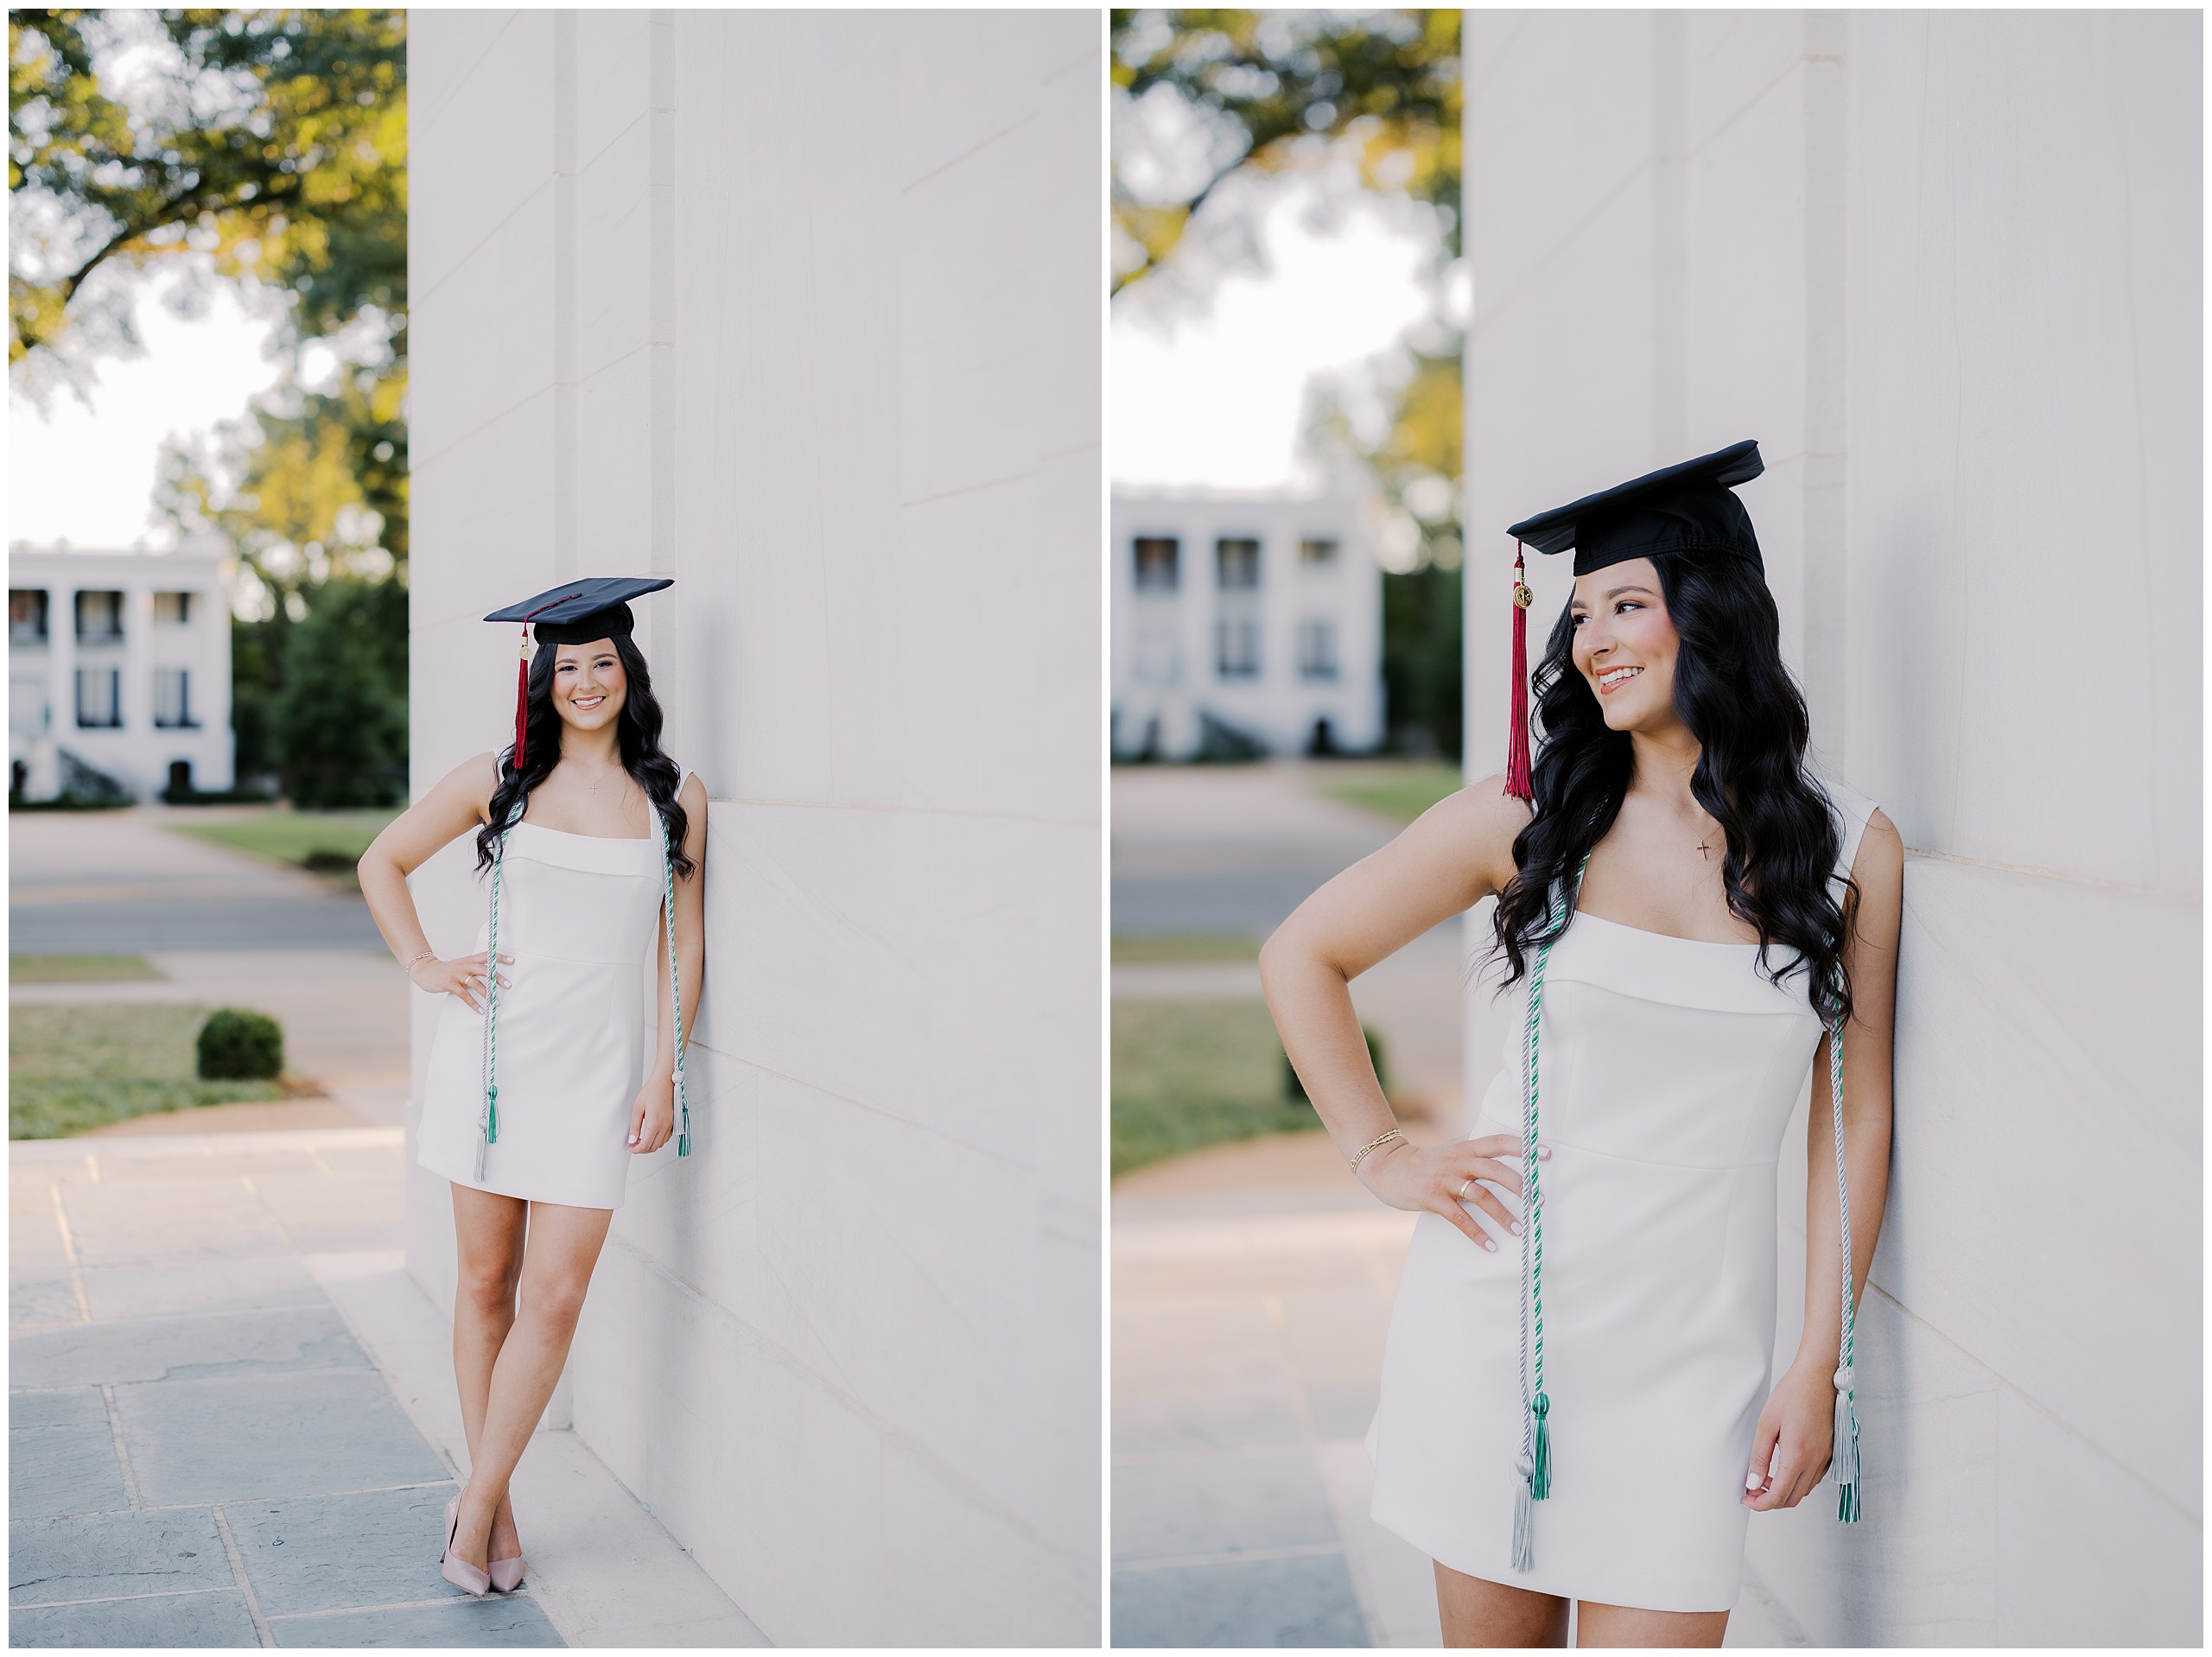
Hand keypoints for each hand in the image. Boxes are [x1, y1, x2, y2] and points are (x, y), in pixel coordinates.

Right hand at [410, 951, 511, 1011]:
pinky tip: (480, 1010)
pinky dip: (473, 1004)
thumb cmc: (446, 970)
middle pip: (484, 969)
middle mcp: (464, 966)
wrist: (425, 970)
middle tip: (509, 985)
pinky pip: (464, 995)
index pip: (486, 956)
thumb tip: (491, 975)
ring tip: (495, 1003)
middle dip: (496, 977)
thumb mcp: (461, 965)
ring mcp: (457, 975)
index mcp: (468, 960)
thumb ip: (473, 968)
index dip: (499, 957)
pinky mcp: (449, 984)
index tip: (512, 960)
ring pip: (475, 983)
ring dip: (487, 993)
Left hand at [627, 1073, 674, 1153]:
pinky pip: (666, 1138)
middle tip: (633, 1144)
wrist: (665, 1082)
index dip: (635, 1150)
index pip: (645, 1145)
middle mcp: (664, 1126)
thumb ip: (634, 1126)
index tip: (630, 1147)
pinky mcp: (674, 1122)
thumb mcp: (637, 1108)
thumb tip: (632, 1139)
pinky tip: (651, 1134)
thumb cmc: (652, 1091)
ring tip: (641, 1139)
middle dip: (641, 1149)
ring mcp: (671, 1125)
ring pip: (660, 1144)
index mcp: (655, 1123)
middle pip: (653, 1148)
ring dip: (650, 1145)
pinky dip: (658, 1140)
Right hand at [1357, 1132, 1550, 1252]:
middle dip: (1520, 1185)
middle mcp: (1459, 1161)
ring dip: (1502, 1215)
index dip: (1525, 1146)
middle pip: (1495, 1170)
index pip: (1500, 1141)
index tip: (1548, 1154)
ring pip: (1481, 1196)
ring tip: (1520, 1230)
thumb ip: (1474, 1146)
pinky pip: (1460, 1218)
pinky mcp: (1433, 1198)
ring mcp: (1445, 1179)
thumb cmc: (1425, 1160)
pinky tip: (1490, 1247)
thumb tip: (1500, 1141)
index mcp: (1466, 1147)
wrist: (1387, 1166)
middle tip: (1539, 1201)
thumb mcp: (1451, 1147)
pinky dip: (1477, 1234)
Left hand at [1743, 1360, 1836, 1508]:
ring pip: (1804, 1490)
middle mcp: (1815, 1462)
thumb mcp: (1767, 1423)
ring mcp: (1826, 1459)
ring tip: (1764, 1477)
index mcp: (1798, 1456)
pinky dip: (1797, 1481)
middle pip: (1792, 1499)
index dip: (1760, 1503)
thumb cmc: (1792, 1394)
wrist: (1818, 1377)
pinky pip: (1813, 1479)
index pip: (1779, 1496)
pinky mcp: (1831, 1453)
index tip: (1747, 1499)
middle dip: (1770, 1501)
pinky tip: (1783, 1468)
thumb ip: (1759, 1456)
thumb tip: (1752, 1483)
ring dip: (1784, 1491)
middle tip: (1752, 1491)